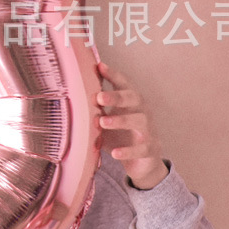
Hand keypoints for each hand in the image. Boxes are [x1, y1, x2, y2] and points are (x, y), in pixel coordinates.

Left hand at [96, 62, 167, 189]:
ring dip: (121, 120)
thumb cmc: (121, 135)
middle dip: (117, 96)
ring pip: (140, 121)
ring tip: (102, 122)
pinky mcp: (150, 149)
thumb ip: (97, 108)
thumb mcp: (108, 119)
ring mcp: (149, 130)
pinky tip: (115, 153)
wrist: (142, 162)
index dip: (113, 75)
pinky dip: (128, 151)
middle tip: (99, 97)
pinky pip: (141, 149)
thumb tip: (77, 92)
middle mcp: (142, 112)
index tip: (99, 66)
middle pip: (134, 98)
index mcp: (131, 102)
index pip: (124, 85)